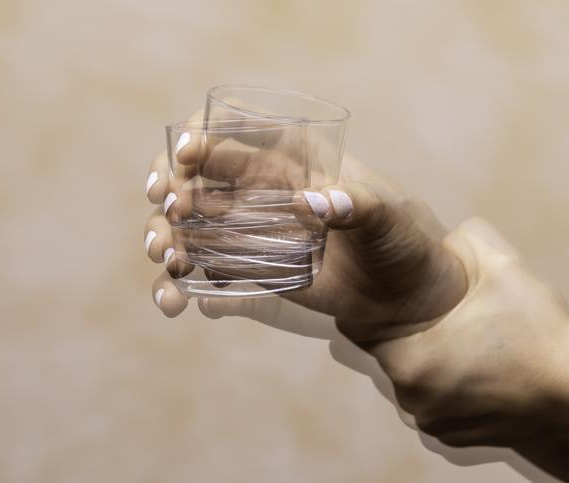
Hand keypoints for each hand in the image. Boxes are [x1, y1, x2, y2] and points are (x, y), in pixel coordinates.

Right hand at [144, 124, 466, 330]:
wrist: (402, 297)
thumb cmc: (402, 243)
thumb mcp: (389, 218)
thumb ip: (359, 205)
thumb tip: (316, 202)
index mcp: (295, 159)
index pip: (239, 129)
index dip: (204, 133)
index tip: (187, 154)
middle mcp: (264, 188)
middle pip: (197, 173)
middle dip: (171, 183)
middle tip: (168, 205)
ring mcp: (251, 229)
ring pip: (189, 222)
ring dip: (166, 234)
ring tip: (166, 257)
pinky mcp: (248, 268)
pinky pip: (202, 268)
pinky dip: (178, 284)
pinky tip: (174, 302)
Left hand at [365, 218, 568, 447]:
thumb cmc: (537, 329)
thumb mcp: (501, 265)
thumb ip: (464, 238)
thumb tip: (443, 235)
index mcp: (410, 361)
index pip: (370, 328)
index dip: (387, 309)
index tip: (407, 297)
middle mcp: (413, 399)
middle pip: (395, 353)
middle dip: (415, 333)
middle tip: (444, 315)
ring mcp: (434, 422)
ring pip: (416, 380)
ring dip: (432, 361)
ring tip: (463, 340)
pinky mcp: (454, 437)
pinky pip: (436, 403)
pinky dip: (449, 387)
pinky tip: (475, 367)